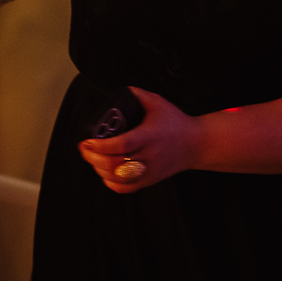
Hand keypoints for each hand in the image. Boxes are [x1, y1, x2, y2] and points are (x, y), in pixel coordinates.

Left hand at [77, 85, 199, 192]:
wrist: (196, 144)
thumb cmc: (175, 122)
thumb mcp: (158, 102)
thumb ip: (137, 94)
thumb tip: (118, 91)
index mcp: (150, 136)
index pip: (122, 145)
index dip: (102, 145)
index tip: (88, 140)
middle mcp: (149, 156)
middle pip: (115, 164)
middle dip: (93, 158)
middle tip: (85, 148)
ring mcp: (149, 171)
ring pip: (117, 178)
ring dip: (99, 169)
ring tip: (92, 157)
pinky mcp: (149, 181)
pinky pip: (125, 189)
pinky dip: (110, 183)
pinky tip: (104, 172)